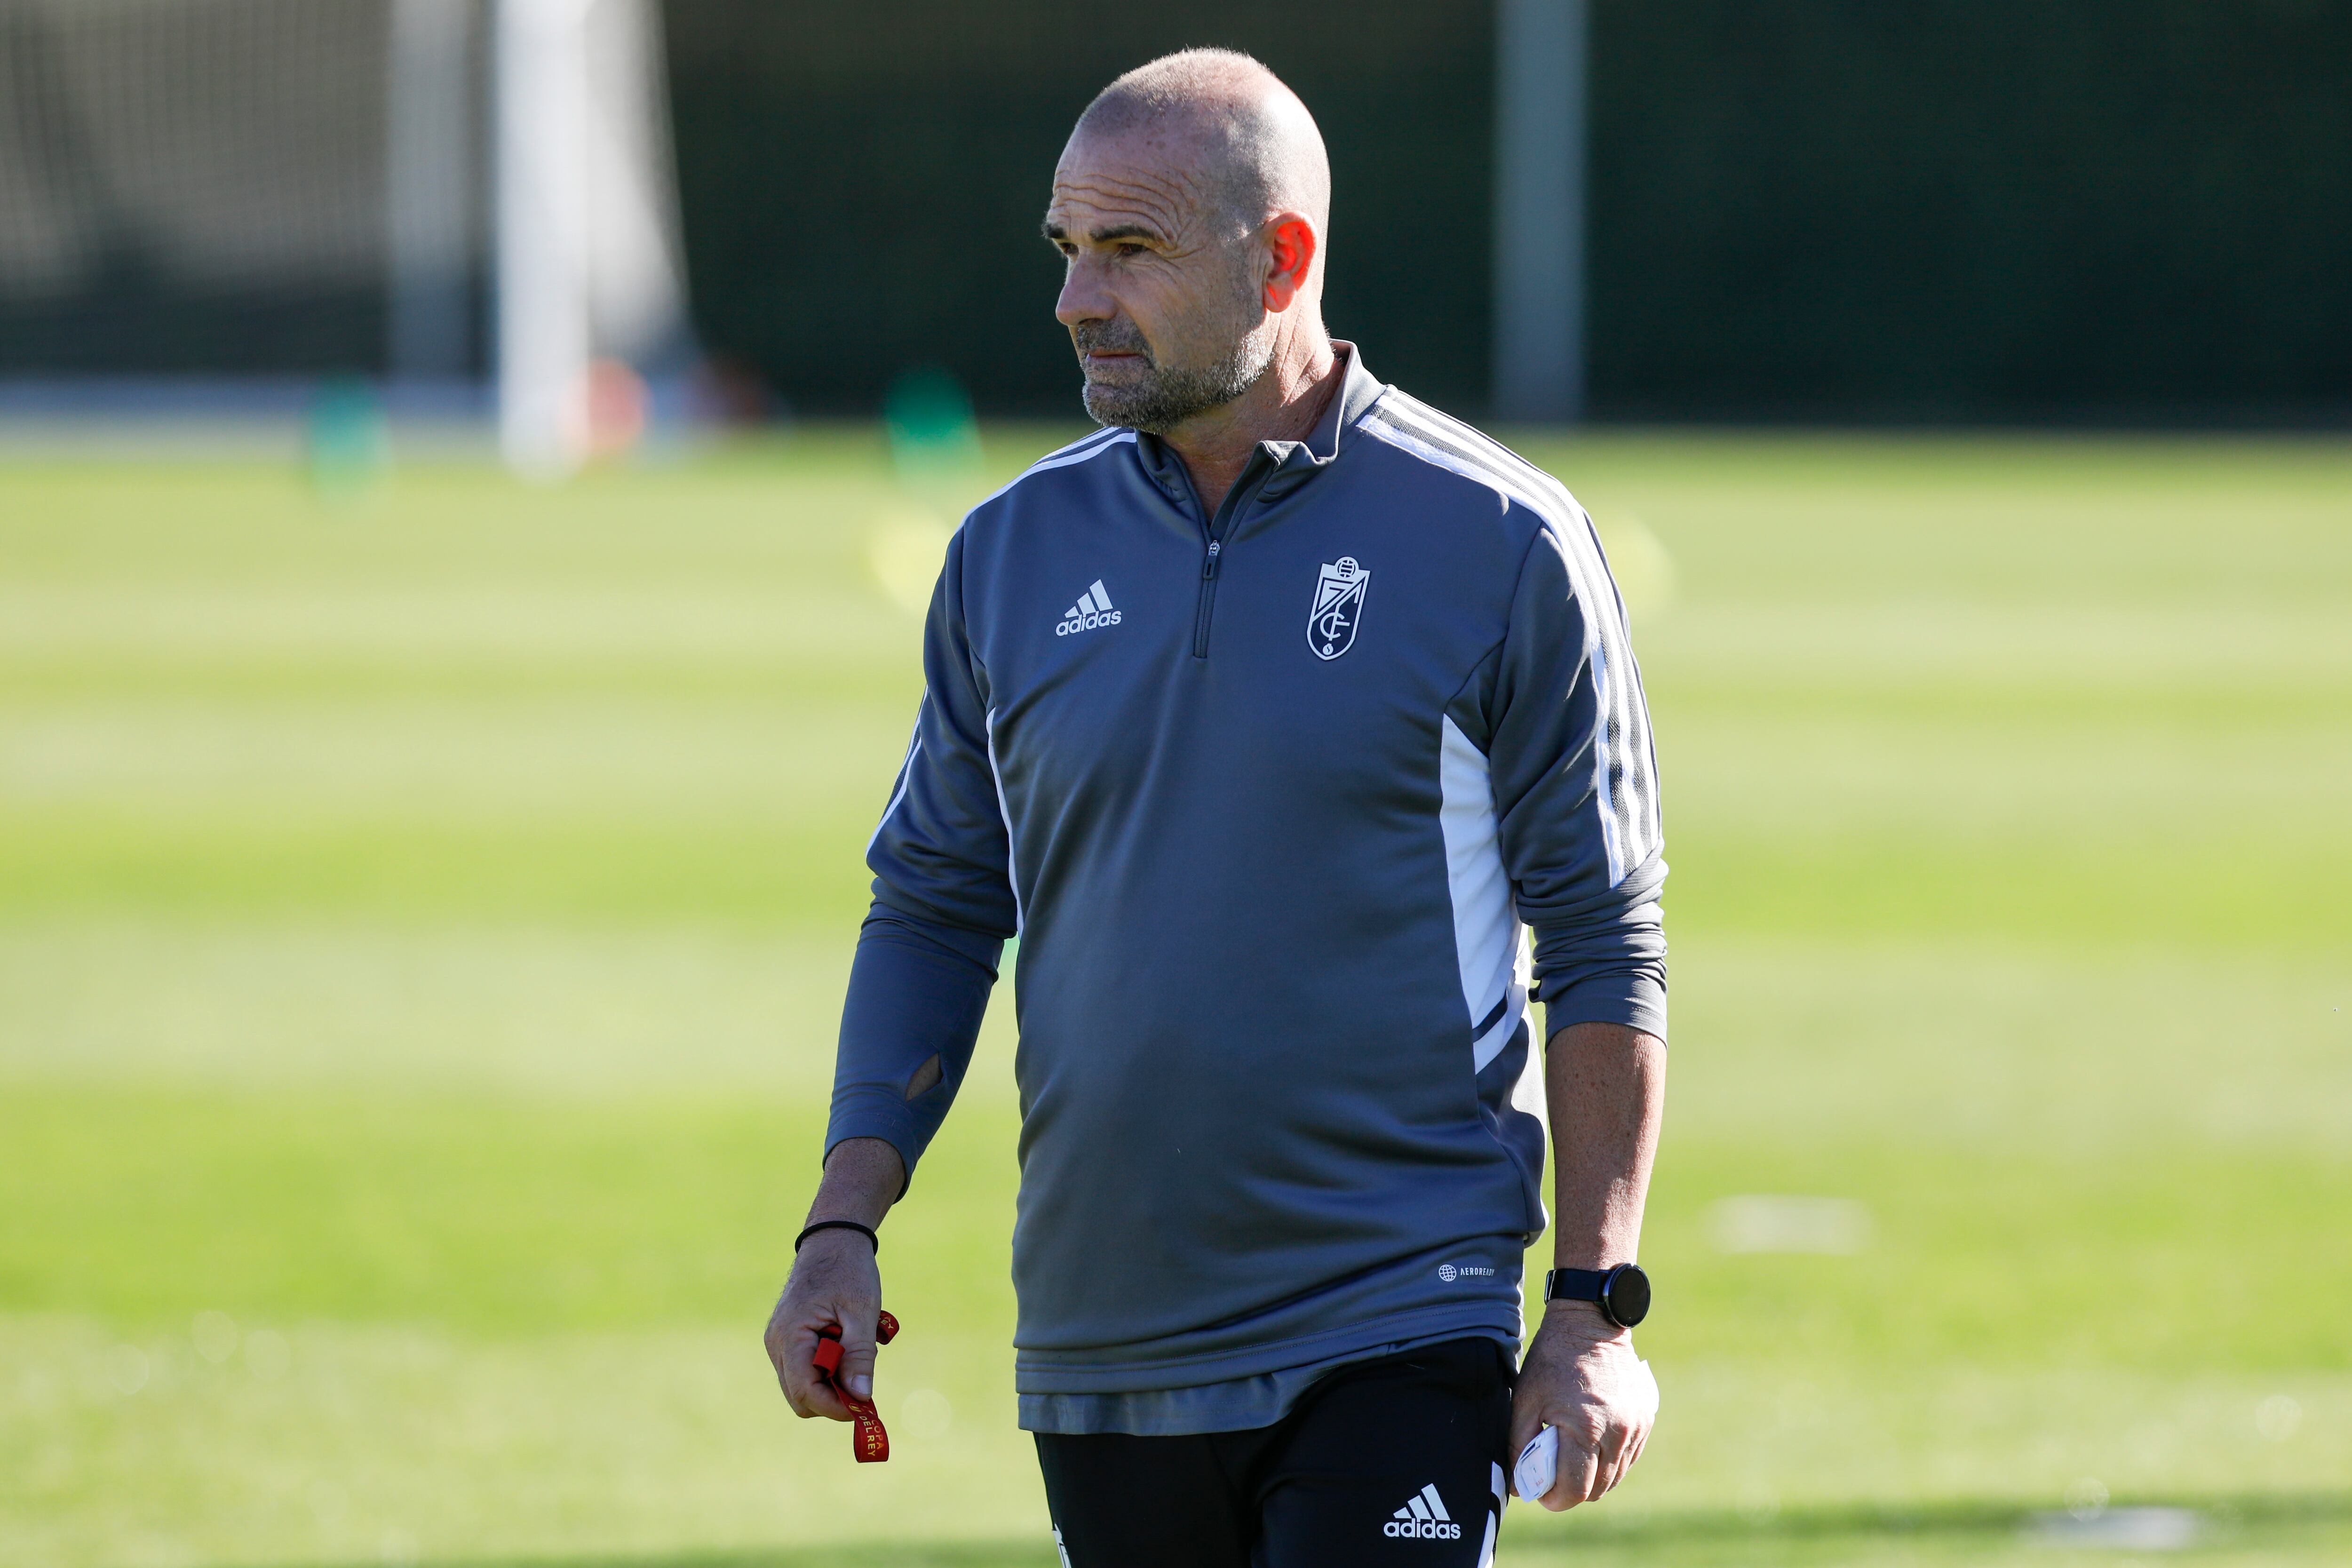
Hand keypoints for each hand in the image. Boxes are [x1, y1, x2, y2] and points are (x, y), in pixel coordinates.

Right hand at [764, 1230, 883, 1420]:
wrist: (832, 1240)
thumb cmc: (848, 1270)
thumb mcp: (861, 1311)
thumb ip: (859, 1356)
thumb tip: (862, 1397)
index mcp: (790, 1335)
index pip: (804, 1392)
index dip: (835, 1406)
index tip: (865, 1407)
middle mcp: (777, 1344)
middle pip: (800, 1397)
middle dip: (833, 1398)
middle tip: (865, 1380)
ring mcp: (779, 1343)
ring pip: (802, 1387)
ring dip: (832, 1382)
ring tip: (856, 1352)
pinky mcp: (788, 1341)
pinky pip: (806, 1370)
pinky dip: (828, 1368)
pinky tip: (846, 1344)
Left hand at [1509, 1302, 1653, 1508]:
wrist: (1590, 1322)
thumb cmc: (1552, 1360)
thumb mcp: (1524, 1399)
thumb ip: (1518, 1445)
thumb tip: (1516, 1484)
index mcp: (1585, 1429)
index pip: (1575, 1491)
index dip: (1553, 1499)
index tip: (1539, 1490)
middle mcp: (1617, 1433)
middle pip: (1596, 1491)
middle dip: (1571, 1491)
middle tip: (1551, 1476)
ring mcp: (1635, 1427)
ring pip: (1615, 1478)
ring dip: (1592, 1479)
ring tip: (1569, 1460)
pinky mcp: (1645, 1420)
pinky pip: (1628, 1459)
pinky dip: (1609, 1463)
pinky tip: (1590, 1446)